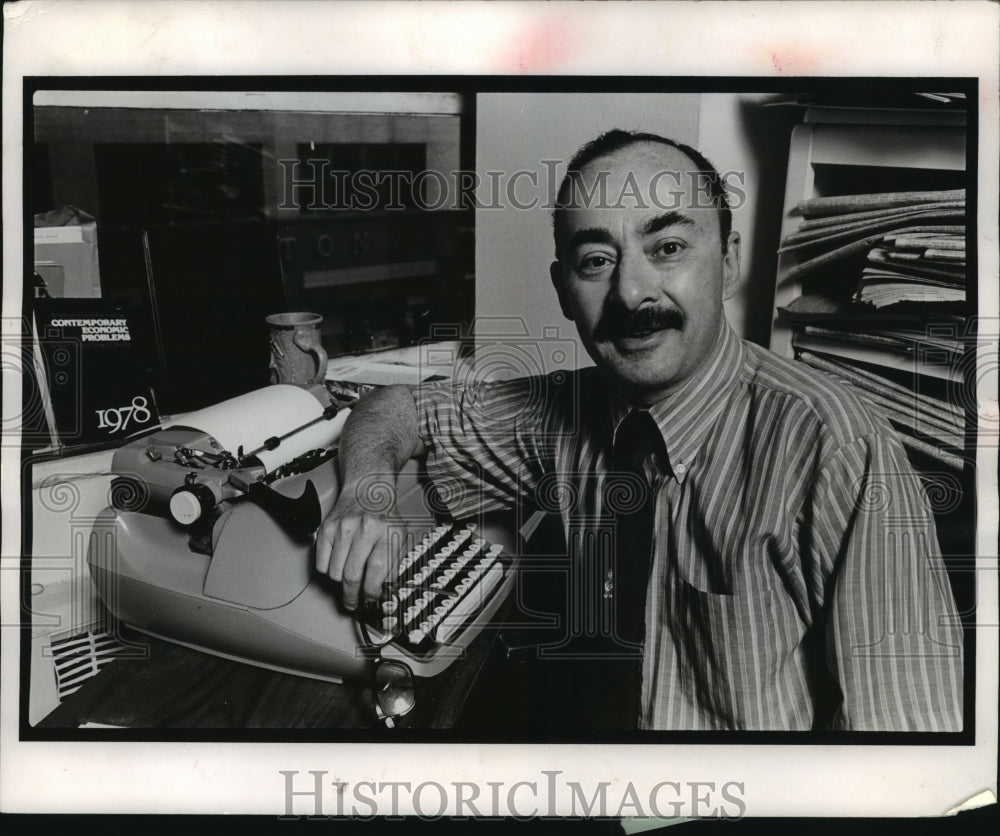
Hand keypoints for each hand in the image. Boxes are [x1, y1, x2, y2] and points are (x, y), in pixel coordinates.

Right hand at [315, 478, 399, 611]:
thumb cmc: (384, 516)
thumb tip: (384, 594)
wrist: (366, 489)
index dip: (372, 591)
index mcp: (385, 532)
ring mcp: (341, 529)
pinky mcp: (325, 530)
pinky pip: (321, 564)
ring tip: (348, 580)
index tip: (371, 599)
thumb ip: (393, 565)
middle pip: (351, 575)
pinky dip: (328, 571)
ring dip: (341, 583)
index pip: (377, 569)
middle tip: (353, 603)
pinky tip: (338, 565)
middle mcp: (363, 529)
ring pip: (334, 573)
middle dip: (352, 596)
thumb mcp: (398, 538)